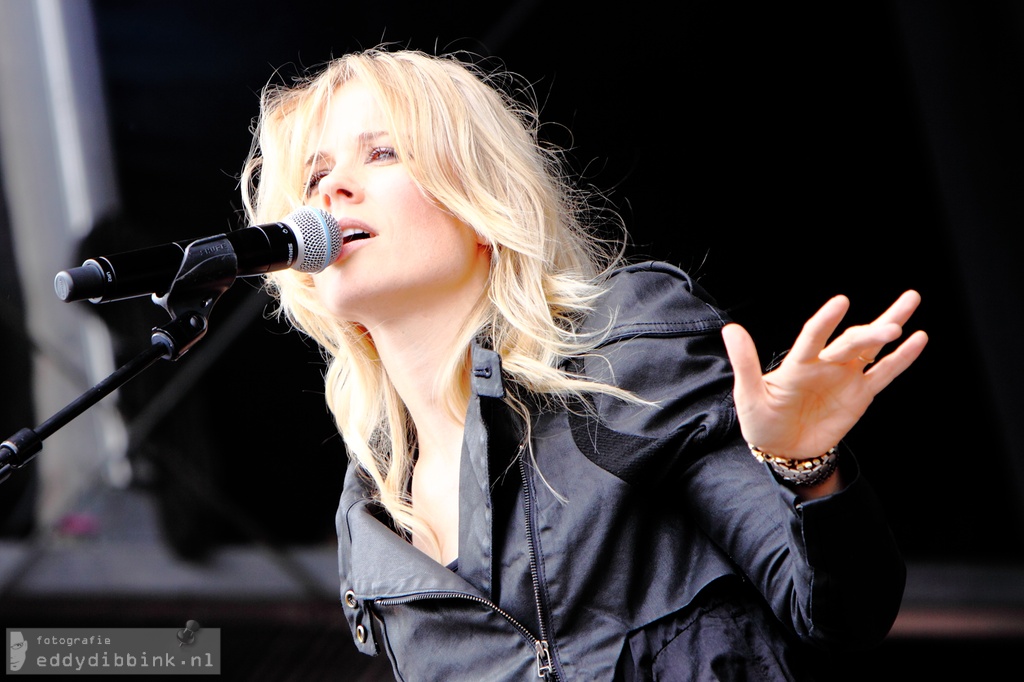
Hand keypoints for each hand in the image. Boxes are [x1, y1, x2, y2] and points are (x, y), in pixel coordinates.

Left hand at [722, 291, 928, 459]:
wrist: (782, 449)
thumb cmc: (761, 420)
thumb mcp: (748, 395)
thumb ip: (745, 363)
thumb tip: (730, 329)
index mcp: (799, 362)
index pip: (814, 336)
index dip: (827, 321)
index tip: (841, 302)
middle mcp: (825, 363)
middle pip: (851, 341)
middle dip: (871, 332)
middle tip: (892, 325)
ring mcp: (845, 377)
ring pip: (872, 347)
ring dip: (888, 327)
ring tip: (910, 301)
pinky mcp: (860, 395)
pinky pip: (883, 374)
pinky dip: (901, 358)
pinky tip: (918, 340)